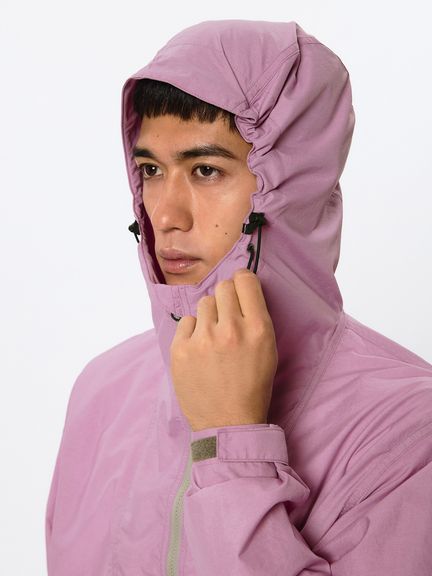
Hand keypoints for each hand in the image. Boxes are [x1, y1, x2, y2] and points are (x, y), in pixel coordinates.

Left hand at [170, 268, 277, 431]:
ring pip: (203, 303)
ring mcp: (203, 339)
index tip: (239, 288)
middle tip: (226, 317)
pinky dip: (192, 332)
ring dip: (209, 315)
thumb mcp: (268, 350)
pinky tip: (200, 350)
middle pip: (222, 287)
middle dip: (225, 298)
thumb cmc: (252, 386)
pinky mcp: (181, 350)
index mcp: (258, 328)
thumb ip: (256, 317)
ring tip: (213, 338)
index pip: (245, 280)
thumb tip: (240, 288)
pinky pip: (186, 321)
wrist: (229, 423)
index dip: (241, 282)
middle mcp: (231, 329)